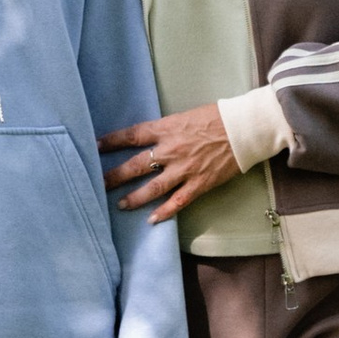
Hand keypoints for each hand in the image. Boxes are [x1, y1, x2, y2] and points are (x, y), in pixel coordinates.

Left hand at [103, 104, 241, 221]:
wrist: (243, 129)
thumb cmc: (216, 118)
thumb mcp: (184, 117)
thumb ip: (166, 129)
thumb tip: (149, 138)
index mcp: (166, 129)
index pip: (131, 135)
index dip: (111, 141)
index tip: (95, 146)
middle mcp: (171, 150)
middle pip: (136, 165)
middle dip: (114, 176)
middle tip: (97, 184)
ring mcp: (184, 169)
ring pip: (153, 188)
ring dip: (134, 198)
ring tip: (120, 205)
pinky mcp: (199, 183)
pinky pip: (178, 201)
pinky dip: (164, 212)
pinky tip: (151, 220)